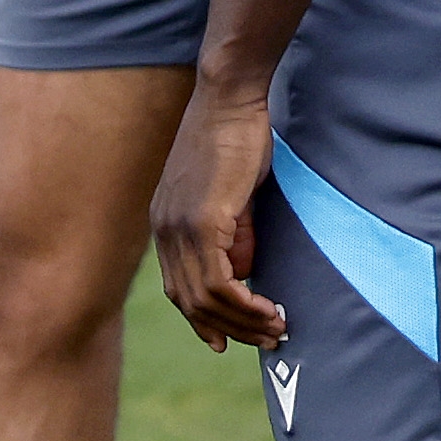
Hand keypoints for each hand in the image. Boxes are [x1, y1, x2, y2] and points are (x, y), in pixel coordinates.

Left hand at [150, 79, 286, 350]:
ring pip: (206, 298)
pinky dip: (245, 304)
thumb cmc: (238, 138)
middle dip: (230, 329)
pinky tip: (269, 308)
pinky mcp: (202, 222)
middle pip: (190, 301)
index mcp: (165, 224)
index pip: (178, 288)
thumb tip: (243, 271)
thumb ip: (234, 234)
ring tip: (277, 329)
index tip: (227, 341)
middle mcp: (164, 230)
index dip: (203, 320)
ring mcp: (179, 227)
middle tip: (267, 340)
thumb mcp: (233, 195)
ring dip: (244, 321)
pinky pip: (219, 281)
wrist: (230, 99)